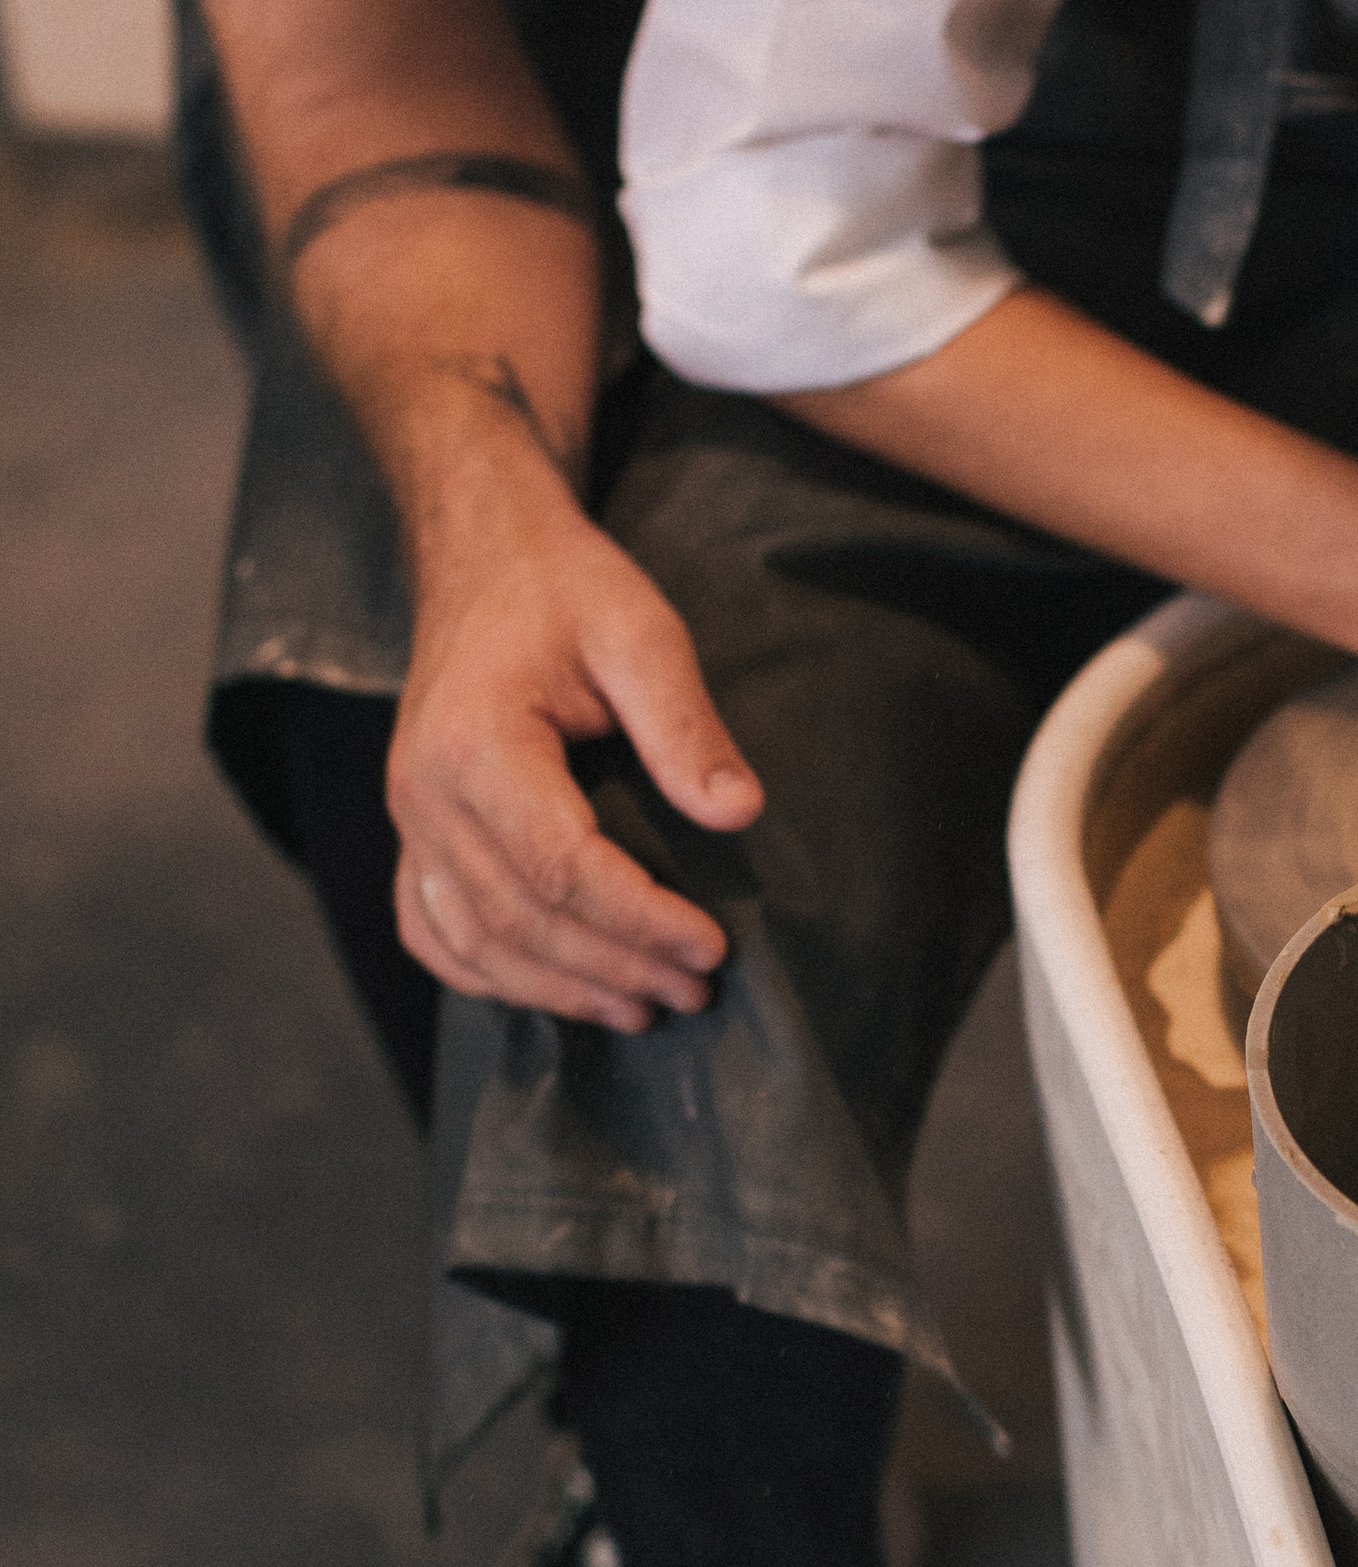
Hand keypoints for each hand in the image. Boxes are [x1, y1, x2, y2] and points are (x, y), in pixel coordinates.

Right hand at [388, 460, 762, 1030]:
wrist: (481, 557)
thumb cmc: (563, 587)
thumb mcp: (640, 630)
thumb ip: (686, 723)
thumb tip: (740, 813)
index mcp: (476, 745)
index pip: (563, 868)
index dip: (642, 921)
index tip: (712, 947)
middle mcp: (424, 794)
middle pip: (522, 919)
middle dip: (616, 966)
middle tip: (697, 991)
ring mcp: (409, 820)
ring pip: (476, 941)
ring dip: (562, 989)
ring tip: (644, 1008)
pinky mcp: (414, 832)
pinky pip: (433, 930)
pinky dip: (490, 976)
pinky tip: (557, 992)